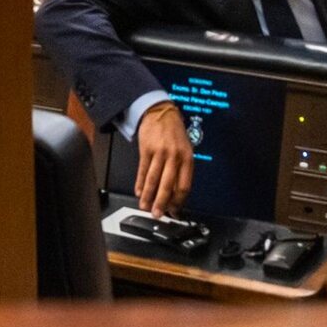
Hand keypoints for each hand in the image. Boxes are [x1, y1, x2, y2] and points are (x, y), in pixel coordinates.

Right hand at [134, 101, 192, 217]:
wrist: (161, 112)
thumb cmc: (174, 132)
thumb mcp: (185, 149)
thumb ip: (181, 170)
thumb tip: (175, 193)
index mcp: (187, 158)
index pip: (184, 185)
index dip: (178, 201)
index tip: (173, 211)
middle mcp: (174, 156)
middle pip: (168, 185)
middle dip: (162, 203)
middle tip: (157, 214)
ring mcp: (160, 152)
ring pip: (154, 179)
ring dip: (148, 196)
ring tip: (145, 207)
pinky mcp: (146, 149)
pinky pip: (143, 170)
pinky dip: (140, 183)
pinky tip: (139, 192)